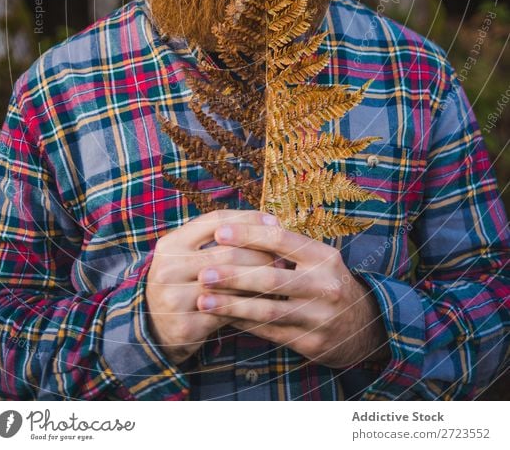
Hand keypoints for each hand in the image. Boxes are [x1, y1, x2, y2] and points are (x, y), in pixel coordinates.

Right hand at [145, 209, 283, 364]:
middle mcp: (169, 268)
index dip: (248, 219)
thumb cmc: (182, 281)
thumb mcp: (187, 253)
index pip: (216, 220)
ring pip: (231, 284)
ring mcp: (175, 298)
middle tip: (283, 255)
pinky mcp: (187, 326)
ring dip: (260, 279)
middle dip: (261, 252)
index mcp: (171, 244)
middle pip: (227, 252)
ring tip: (279, 276)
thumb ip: (216, 238)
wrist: (153, 326)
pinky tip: (266, 300)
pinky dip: (250, 304)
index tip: (273, 221)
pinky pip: (229, 311)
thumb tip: (267, 223)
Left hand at [196, 217, 389, 367]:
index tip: (219, 232)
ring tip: (203, 300)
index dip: (248, 235)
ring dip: (232, 305)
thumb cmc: (326, 282)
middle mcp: (324, 286)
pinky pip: (270, 333)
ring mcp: (319, 317)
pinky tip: (221, 318)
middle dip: (233, 275)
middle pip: (272, 278)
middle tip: (203, 272)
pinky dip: (243, 324)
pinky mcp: (312, 343)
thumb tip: (250, 222)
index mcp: (323, 257)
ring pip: (268, 310)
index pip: (281, 240)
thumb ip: (287, 244)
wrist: (363, 325)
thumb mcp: (317, 258)